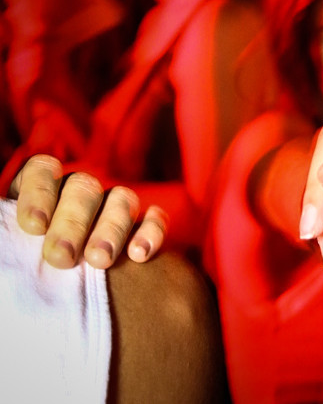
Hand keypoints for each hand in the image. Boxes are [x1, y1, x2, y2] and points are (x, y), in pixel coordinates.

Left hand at [7, 155, 167, 268]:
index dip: (40, 193)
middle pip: (84, 189)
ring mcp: (115, 207)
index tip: (33, 227)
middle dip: (72, 223)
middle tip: (61, 257)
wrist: (66, 302)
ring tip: (99, 261)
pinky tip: (139, 256)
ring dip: (110, 229)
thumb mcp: (13, 247)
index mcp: (44, 190)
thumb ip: (8, 237)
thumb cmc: (29, 271)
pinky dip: (150, 233)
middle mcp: (81, 193)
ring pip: (121, 199)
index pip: (43, 171)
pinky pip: (156, 219)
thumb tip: (8, 234)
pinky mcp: (145, 226)